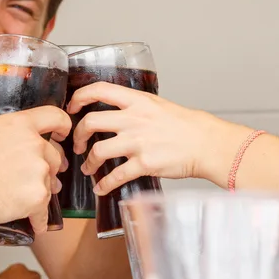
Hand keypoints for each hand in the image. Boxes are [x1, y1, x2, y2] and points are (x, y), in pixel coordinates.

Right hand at [0, 105, 68, 234]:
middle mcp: (35, 145)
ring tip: (30, 202)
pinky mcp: (37, 198)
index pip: (54, 117)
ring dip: (42, 192)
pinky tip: (36, 225)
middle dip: (50, 167)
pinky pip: (43, 212)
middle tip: (39, 176)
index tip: (62, 133)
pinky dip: (39, 220)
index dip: (62, 125)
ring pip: (49, 184)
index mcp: (20, 124)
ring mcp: (39, 172)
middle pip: (54, 156)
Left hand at [67, 82, 233, 194]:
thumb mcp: (158, 105)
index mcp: (137, 101)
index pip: (98, 89)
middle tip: (77, 144)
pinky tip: (101, 188)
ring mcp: (138, 142)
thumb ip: (135, 107)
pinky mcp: (144, 164)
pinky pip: (115, 176)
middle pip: (90, 122)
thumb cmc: (186, 125)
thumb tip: (115, 111)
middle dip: (77, 135)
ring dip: (88, 162)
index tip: (72, 107)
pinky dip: (104, 185)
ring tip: (88, 168)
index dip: (79, 97)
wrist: (206, 143)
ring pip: (97, 151)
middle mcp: (134, 119)